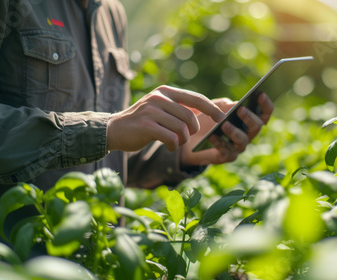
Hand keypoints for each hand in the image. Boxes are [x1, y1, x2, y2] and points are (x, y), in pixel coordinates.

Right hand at [106, 85, 224, 151]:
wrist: (115, 130)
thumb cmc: (143, 122)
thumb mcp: (161, 109)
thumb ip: (179, 108)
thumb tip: (206, 110)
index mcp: (165, 91)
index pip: (195, 98)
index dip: (211, 108)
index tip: (222, 118)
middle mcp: (159, 97)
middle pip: (190, 116)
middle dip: (192, 130)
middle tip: (186, 137)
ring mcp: (151, 110)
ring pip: (181, 128)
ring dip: (182, 140)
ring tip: (174, 142)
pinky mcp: (146, 125)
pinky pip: (171, 138)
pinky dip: (173, 145)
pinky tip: (168, 145)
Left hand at [180, 93, 273, 166]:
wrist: (193, 136)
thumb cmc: (209, 118)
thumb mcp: (216, 107)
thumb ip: (227, 105)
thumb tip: (237, 105)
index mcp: (249, 120)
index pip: (264, 113)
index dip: (265, 104)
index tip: (260, 94)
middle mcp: (248, 134)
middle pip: (256, 127)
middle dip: (249, 118)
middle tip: (240, 110)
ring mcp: (239, 146)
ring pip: (243, 140)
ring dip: (234, 132)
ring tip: (225, 124)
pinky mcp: (227, 156)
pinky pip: (226, 151)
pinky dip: (219, 143)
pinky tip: (212, 136)